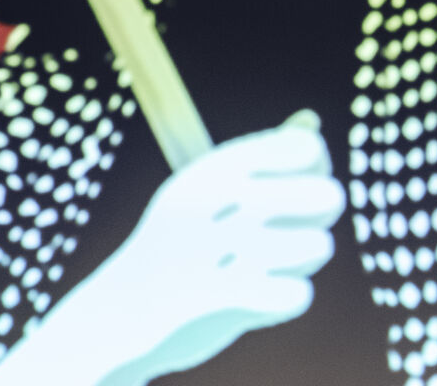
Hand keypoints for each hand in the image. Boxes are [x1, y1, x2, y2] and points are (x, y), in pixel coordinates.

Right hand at [87, 109, 345, 381]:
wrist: (113, 316)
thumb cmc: (176, 246)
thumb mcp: (209, 190)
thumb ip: (265, 155)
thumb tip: (311, 120)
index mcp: (211, 169)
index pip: (303, 150)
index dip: (315, 168)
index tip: (295, 184)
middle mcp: (213, 200)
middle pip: (323, 194)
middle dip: (322, 211)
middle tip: (299, 227)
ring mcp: (212, 250)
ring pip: (316, 244)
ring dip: (307, 255)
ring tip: (286, 261)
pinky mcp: (215, 299)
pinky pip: (293, 294)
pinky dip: (288, 297)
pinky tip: (273, 296)